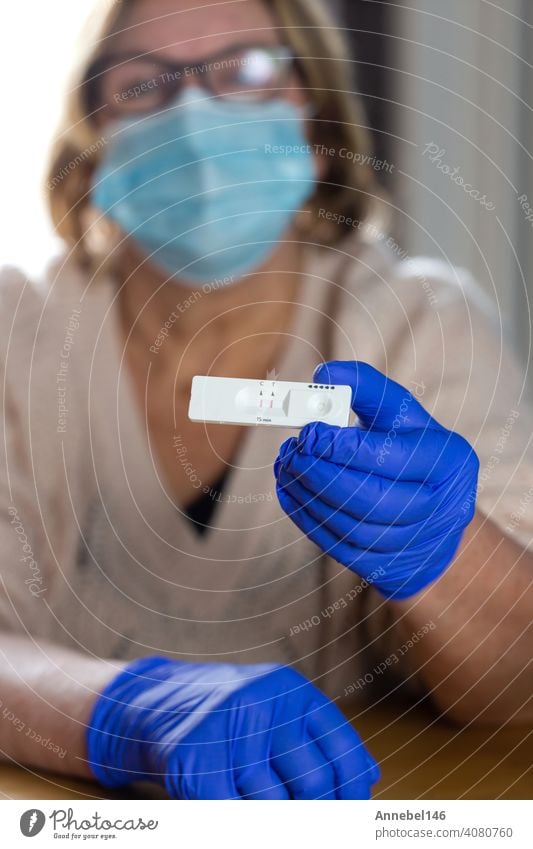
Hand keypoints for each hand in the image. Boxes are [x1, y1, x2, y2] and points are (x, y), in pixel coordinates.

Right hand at [87, 657, 379, 798]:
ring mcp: (228, 727)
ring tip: (252, 799)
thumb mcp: (278, 713)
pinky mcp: (195, 757)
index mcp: (293, 691)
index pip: (343, 756)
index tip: (350, 825)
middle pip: (312, 785)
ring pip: (271, 805)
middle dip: (312, 816)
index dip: (352, 801)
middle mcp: (263, 702)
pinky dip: (235, 822)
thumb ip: (319, 743)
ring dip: (266, 817)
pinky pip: (231, 812)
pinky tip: (232, 808)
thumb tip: (369, 782)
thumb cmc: (231, 720)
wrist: (154, 704)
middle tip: (301, 819)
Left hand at [275, 361, 479, 598]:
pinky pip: (340, 547)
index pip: (390, 456)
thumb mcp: (402, 416)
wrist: (435, 519)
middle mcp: (441, 507)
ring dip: (308, 496)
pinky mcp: (389, 568)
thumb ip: (368, 391)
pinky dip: (308, 519)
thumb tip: (323, 375)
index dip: (343, 447)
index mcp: (450, 460)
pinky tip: (290, 493)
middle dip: (321, 474)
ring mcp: (417, 544)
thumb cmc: (411, 453)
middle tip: (291, 452)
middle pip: (371, 498)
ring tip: (286, 467)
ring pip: (352, 526)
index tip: (309, 431)